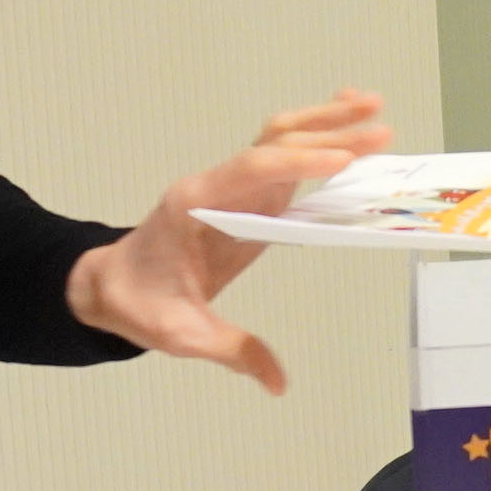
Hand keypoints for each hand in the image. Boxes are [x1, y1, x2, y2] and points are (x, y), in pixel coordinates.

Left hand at [67, 90, 390, 389]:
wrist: (109, 286)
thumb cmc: (137, 303)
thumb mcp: (180, 334)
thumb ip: (232, 351)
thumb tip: (278, 382)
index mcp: (196, 203)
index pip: (253, 169)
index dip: (298, 163)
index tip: (343, 160)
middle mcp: (216, 185)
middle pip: (275, 142)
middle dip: (328, 132)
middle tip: (381, 131)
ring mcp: (232, 189)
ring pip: (280, 140)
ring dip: (325, 122)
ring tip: (373, 108)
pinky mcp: (244, 199)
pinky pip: (281, 161)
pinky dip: (314, 142)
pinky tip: (343, 136)